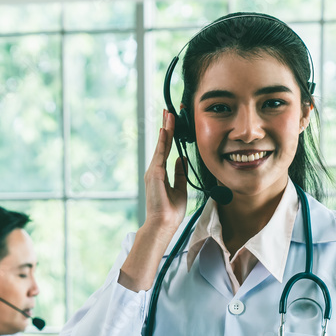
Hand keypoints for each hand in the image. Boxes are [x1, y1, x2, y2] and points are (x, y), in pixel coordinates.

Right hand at [144, 110, 188, 231]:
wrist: (163, 224)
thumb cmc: (170, 211)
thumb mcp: (180, 189)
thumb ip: (180, 174)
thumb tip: (182, 160)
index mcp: (160, 173)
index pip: (167, 149)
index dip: (170, 135)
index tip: (172, 121)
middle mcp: (155, 170)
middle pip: (162, 144)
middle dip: (166, 127)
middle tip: (169, 111)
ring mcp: (153, 171)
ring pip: (161, 145)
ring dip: (166, 129)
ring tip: (169, 114)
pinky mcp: (154, 174)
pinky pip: (160, 154)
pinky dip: (163, 141)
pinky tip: (166, 130)